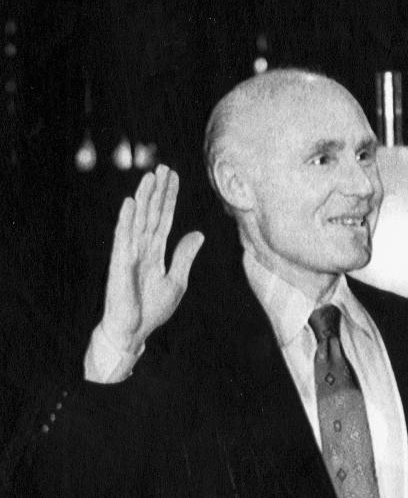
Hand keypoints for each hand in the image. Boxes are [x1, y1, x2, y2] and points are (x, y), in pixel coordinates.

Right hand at [99, 165, 204, 353]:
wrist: (134, 330)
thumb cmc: (152, 308)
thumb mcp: (177, 281)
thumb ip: (184, 256)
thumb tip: (198, 233)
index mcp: (155, 252)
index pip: (164, 219)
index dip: (169, 199)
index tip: (173, 178)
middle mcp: (141, 248)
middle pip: (151, 213)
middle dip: (158, 191)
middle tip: (163, 167)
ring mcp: (129, 253)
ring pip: (139, 219)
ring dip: (144, 198)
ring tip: (150, 177)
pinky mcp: (120, 263)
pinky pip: (124, 237)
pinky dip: (127, 219)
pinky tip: (131, 202)